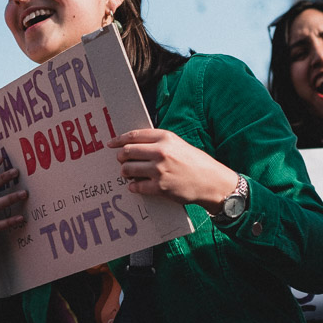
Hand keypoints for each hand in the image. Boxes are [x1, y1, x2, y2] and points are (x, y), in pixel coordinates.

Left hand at [108, 128, 236, 209]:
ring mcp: (159, 170)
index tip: (111, 144)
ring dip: (125, 172)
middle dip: (121, 157)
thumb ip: (158, 142)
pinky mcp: (160, 187)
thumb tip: (134, 144)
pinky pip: (136, 186)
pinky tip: (135, 185)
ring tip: (128, 173)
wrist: (211, 181)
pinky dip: (133, 186)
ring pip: (128, 169)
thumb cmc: (195, 162)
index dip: (119, 140)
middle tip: (122, 161)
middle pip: (127, 151)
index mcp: (165, 137)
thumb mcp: (178, 144)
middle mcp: (161, 152)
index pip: (134, 135)